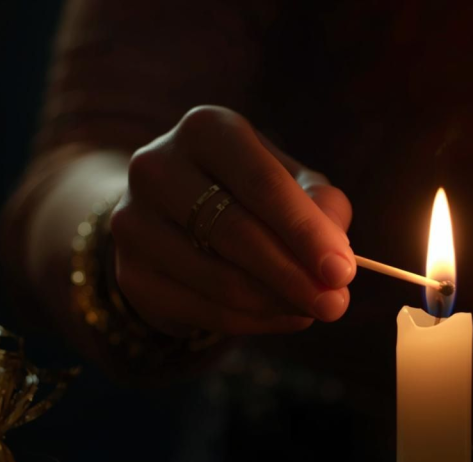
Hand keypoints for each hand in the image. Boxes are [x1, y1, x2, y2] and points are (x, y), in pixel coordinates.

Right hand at [110, 106, 354, 335]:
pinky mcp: (130, 273)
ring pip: (220, 279)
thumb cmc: (249, 193)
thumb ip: (323, 211)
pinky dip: (254, 322)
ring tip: (313, 309)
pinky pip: (203, 310)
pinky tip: (283, 316)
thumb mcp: (294, 185)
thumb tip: (337, 263)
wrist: (170, 214)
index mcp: (206, 129)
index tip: (342, 272)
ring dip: (278, 303)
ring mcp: (134, 221)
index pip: (263, 184)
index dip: (306, 232)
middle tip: (336, 306)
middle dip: (295, 276)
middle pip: (237, 233)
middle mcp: (157, 166)